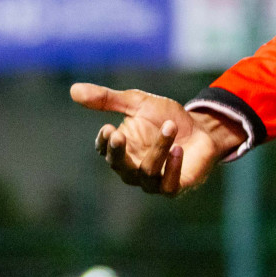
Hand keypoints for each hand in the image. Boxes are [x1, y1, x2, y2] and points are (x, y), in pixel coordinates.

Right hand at [70, 83, 243, 195]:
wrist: (202, 129)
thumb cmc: (166, 117)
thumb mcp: (138, 103)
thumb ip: (109, 99)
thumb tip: (73, 89)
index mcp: (121, 149)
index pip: (105, 150)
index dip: (104, 142)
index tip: (108, 128)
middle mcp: (132, 168)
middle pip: (119, 166)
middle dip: (118, 152)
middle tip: (119, 134)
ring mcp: (152, 180)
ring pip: (148, 171)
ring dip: (158, 148)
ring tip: (170, 126)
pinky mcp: (174, 187)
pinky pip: (168, 185)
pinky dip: (172, 168)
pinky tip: (178, 150)